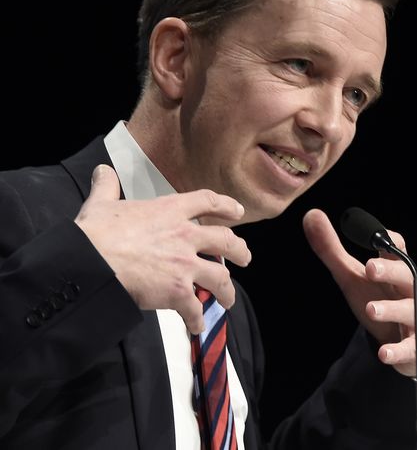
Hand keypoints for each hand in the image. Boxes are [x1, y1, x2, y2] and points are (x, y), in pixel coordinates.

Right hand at [74, 164, 251, 333]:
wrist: (90, 264)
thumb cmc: (94, 234)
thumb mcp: (101, 204)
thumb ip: (107, 188)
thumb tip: (103, 172)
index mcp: (170, 210)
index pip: (207, 201)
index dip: (226, 205)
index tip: (238, 212)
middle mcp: (185, 235)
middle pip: (226, 240)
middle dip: (239, 250)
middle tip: (244, 257)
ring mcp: (185, 264)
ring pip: (220, 277)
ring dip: (226, 290)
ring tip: (228, 298)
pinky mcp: (178, 291)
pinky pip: (195, 308)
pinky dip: (197, 319)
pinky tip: (197, 326)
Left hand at [302, 208, 416, 383]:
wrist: (406, 345)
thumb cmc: (380, 302)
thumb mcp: (352, 278)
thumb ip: (332, 250)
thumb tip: (311, 215)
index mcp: (396, 270)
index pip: (398, 248)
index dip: (389, 239)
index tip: (375, 234)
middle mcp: (412, 291)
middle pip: (407, 276)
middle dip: (390, 271)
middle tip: (369, 268)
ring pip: (410, 310)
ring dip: (391, 309)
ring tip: (371, 310)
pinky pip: (412, 347)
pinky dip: (398, 350)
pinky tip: (384, 353)